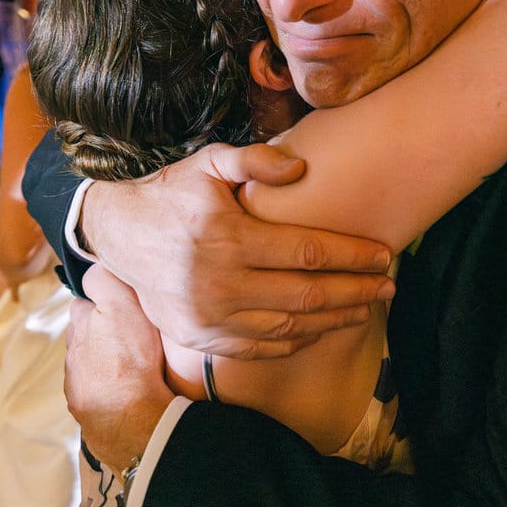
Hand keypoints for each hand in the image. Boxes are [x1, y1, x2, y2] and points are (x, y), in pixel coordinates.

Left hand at [65, 266, 172, 469]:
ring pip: (91, 365)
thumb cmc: (129, 359)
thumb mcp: (121, 304)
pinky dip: (110, 390)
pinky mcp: (89, 412)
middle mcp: (73, 356)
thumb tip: (92, 267)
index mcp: (79, 327)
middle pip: (86, 335)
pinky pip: (99, 394)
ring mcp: (78, 386)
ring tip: (132, 365)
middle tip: (131, 334)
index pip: (85, 302)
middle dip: (103, 333)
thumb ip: (103, 280)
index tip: (121, 303)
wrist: (131, 419)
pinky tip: (129, 391)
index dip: (103, 300)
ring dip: (106, 363)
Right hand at [84, 142, 395, 360]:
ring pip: (289, 325)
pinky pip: (260, 346)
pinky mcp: (200, 337)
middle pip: (308, 294)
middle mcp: (219, 283)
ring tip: (366, 306)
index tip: (383, 254)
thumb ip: (254, 159)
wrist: (118, 233)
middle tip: (388, 285)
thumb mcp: (208, 162)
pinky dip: (297, 339)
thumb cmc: (173, 193)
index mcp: (228, 237)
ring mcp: (209, 316)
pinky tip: (322, 326)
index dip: (352, 255)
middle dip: (356, 291)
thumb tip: (300, 169)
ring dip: (334, 318)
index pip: (308, 252)